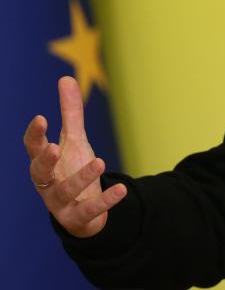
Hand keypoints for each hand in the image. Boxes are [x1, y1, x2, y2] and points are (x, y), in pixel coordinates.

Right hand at [23, 76, 126, 236]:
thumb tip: (65, 78)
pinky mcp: (78, 217)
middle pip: (40, 172)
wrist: (83, 211)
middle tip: (55, 146)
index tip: (41, 118)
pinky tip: (121, 189)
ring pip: (66, 191)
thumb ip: (70, 113)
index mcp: (44, 162)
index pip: (33, 148)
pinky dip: (106, 200)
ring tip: (100, 162)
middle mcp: (47, 183)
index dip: (35, 134)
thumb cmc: (72, 169)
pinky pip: (90, 210)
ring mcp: (60, 202)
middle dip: (45, 160)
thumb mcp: (74, 140)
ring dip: (82, 177)